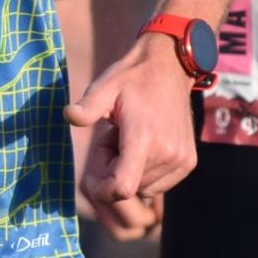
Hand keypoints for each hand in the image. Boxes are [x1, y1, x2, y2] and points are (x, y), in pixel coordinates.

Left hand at [67, 32, 197, 235]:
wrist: (170, 68)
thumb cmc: (131, 78)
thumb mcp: (104, 88)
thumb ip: (86, 107)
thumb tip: (68, 114)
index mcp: (145, 137)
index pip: (122, 187)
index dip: (102, 189)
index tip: (92, 175)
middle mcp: (168, 152)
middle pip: (130, 188)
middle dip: (114, 175)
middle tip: (112, 143)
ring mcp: (181, 159)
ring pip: (144, 189)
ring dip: (130, 174)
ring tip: (129, 143)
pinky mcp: (188, 162)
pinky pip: (159, 184)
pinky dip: (146, 174)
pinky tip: (144, 147)